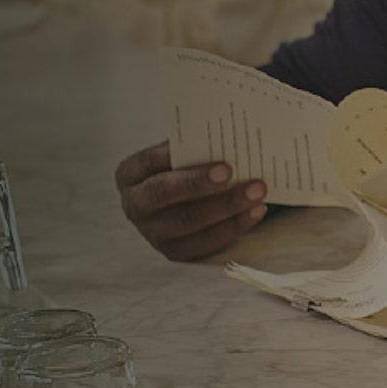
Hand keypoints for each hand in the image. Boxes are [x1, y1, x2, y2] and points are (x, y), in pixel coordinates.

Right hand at [113, 141, 266, 259]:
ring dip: (226, 206)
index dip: (177, 154)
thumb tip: (225, 135)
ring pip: (188, 222)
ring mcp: (152, 233)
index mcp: (129, 175)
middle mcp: (134, 206)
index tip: (212, 155)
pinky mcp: (174, 252)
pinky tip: (255, 211)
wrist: (183, 200)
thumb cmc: (184, 167)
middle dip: (199, 183)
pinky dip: (234, 226)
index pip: (150, 162)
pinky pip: (205, 243)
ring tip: (257, 192)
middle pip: (164, 194)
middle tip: (233, 172)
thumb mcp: (180, 154)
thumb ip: (194, 145)